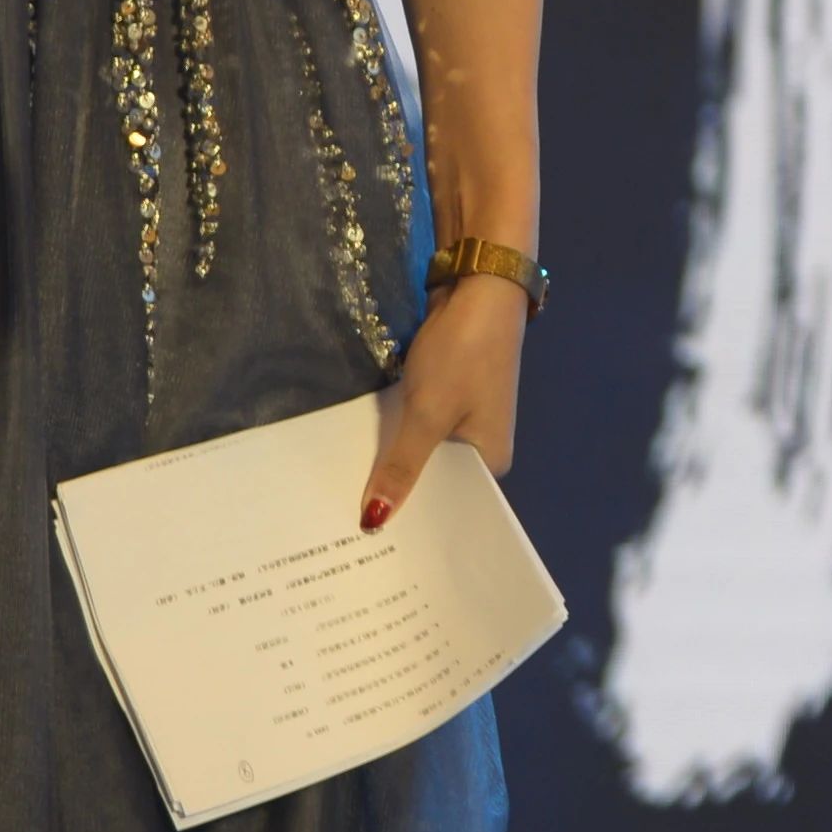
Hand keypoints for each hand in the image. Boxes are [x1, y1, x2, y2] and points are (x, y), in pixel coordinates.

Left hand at [365, 274, 526, 528]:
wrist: (478, 286)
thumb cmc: (464, 355)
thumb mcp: (427, 414)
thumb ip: (401, 467)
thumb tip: (375, 521)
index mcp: (490, 460)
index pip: (447, 504)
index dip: (409, 521)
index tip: (366, 545)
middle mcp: (481, 446)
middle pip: (431, 480)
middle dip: (393, 494)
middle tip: (343, 528)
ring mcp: (463, 419)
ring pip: (418, 454)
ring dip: (387, 464)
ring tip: (341, 499)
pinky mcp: (445, 397)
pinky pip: (413, 429)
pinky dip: (390, 438)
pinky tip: (357, 455)